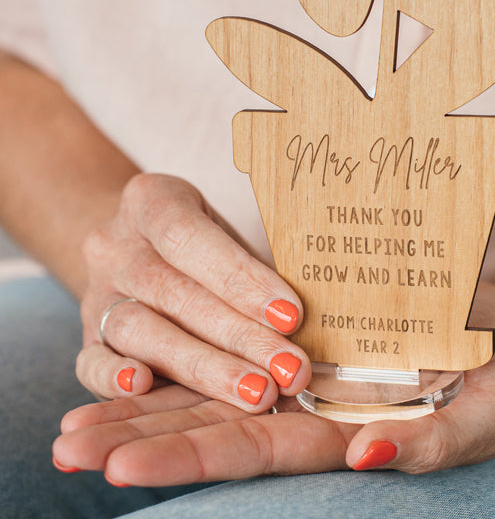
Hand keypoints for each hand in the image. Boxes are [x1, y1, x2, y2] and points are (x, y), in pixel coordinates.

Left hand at [53, 282, 494, 482]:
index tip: (120, 466)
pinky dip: (213, 325)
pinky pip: (260, 319)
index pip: (258, 451)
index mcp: (349, 433)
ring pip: (227, 375)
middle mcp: (320, 401)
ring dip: (158, 389)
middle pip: (223, 421)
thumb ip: (432, 444)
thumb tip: (365, 460)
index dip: (192, 459)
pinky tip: (161, 326)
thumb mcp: (486, 420)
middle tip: (68, 444)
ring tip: (82, 409)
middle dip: (146, 435)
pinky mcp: (327, 311)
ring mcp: (319, 355)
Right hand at [77, 173, 310, 411]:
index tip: (292, 316)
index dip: (242, 278)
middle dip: (239, 336)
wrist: (133, 243)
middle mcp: (114, 244)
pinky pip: (91, 362)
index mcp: (151, 200)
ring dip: (203, 367)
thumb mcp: (226, 231)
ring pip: (140, 331)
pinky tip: (149, 390)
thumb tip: (311, 315)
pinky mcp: (84, 337)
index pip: (192, 237)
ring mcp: (95, 291)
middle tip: (289, 370)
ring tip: (256, 392)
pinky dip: (117, 380)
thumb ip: (254, 264)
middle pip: (174, 292)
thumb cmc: (202, 241)